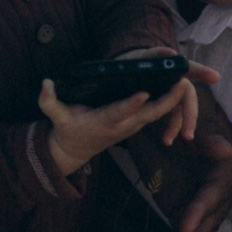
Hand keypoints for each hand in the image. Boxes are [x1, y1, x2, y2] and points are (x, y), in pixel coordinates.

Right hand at [38, 72, 196, 180]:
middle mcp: (121, 126)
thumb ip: (49, 102)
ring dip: (172, 101)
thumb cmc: (67, 130)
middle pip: (148, 114)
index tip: (143, 93)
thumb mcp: (56, 118)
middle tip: (181, 83)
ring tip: (186, 80)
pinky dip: (169, 103)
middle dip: (166, 101)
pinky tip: (179, 87)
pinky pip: (156, 114)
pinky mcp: (136, 124)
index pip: (119, 112)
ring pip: (156, 114)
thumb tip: (45, 83)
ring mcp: (131, 127)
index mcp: (103, 122)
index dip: (131, 104)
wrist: (75, 151)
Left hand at [163, 76, 231, 231]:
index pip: (213, 192)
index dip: (199, 209)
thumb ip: (208, 139)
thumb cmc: (181, 117)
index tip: (184, 226)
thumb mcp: (190, 122)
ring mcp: (208, 206)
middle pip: (207, 219)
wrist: (168, 123)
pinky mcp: (192, 215)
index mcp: (228, 167)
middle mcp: (224, 190)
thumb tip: (226, 150)